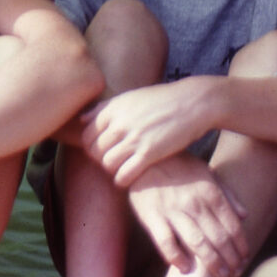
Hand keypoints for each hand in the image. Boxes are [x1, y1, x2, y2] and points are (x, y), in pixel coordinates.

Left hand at [82, 77, 214, 185]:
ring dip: (111, 170)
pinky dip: (122, 180)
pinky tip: (130, 177)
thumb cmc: (163, 99)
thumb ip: (105, 107)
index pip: (86, 135)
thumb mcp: (131, 96)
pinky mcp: (149, 153)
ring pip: (107, 164)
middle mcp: (120, 123)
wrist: (194, 102)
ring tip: (121, 168)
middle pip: (94, 151)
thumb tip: (82, 119)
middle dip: (99, 160)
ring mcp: (134, 138)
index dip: (91, 147)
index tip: (103, 150)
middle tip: (113, 161)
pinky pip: (124, 174)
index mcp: (113, 108)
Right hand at [127, 153, 248, 276]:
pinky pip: (166, 241)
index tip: (245, 258)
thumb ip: (227, 194)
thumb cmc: (179, 165)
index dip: (240, 244)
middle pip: (218, 237)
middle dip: (230, 258)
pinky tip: (186, 268)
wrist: (145, 156)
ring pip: (197, 242)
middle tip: (236, 271)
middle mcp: (195, 203)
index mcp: (210, 192)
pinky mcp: (152, 216)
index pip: (232, 224)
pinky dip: (176, 256)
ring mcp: (173, 210)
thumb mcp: (207, 172)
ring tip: (221, 274)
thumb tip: (245, 215)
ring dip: (212, 262)